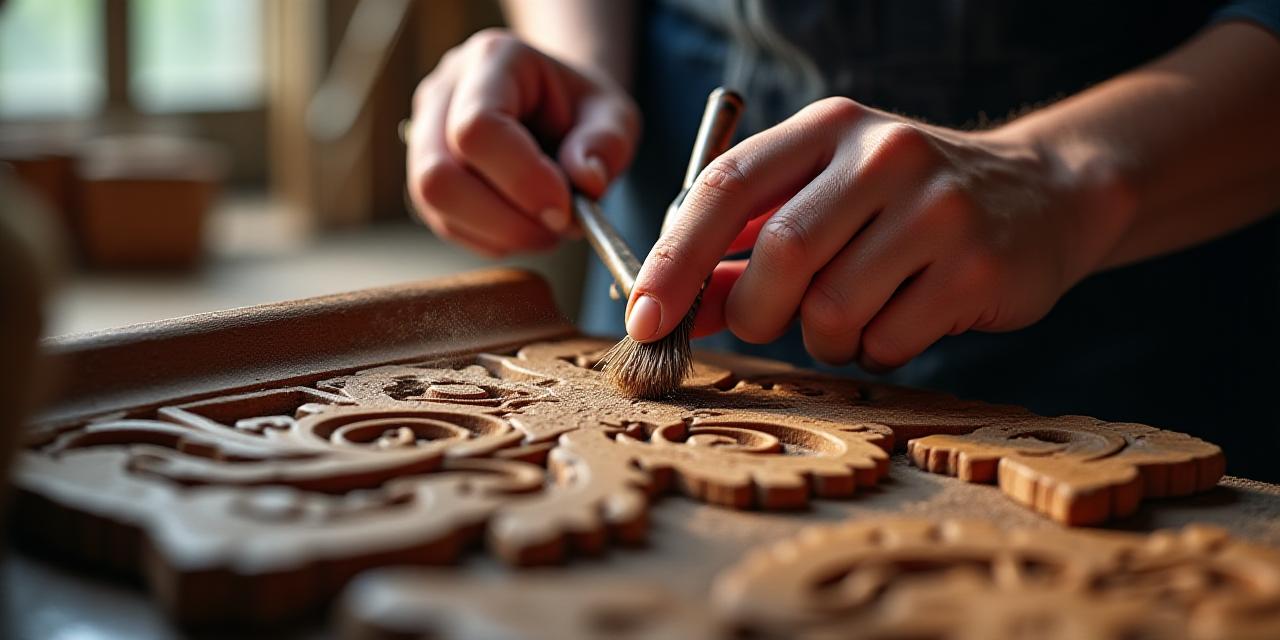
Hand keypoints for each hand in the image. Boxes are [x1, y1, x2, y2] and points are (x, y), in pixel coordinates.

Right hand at [407, 29, 639, 256]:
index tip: (565, 209)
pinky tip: (525, 226)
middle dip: (505, 219)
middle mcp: (443, 92)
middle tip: (558, 226)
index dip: (522, 179)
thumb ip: (605, 144)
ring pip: (434, 204)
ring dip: (499, 233)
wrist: (556, 109)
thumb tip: (587, 183)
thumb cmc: (582, 109)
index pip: (479, 127)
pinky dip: (491, 239)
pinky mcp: (424, 176)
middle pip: (439, 175)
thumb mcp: (614, 115)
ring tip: (547, 228)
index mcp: (493, 60)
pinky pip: (444, 222)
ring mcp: (424, 134)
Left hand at [626, 97, 1128, 370]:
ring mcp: (937, 209)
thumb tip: (669, 306)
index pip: (726, 184)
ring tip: (853, 313)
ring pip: (832, 310)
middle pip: (781, 255)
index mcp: (829, 128)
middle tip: (764, 322)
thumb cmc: (903, 204)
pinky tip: (903, 318)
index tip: (645, 317)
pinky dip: (874, 350)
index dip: (675, 258)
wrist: (1044, 193)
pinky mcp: (977, 268)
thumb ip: (745, 245)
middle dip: (755, 310)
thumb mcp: (824, 198)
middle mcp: (884, 156)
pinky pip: (886, 341)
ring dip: (823, 337)